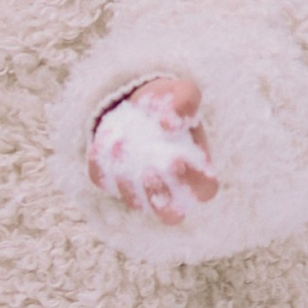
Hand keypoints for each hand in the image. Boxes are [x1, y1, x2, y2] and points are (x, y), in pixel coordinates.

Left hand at [88, 75, 217, 222]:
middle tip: (149, 170)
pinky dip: (103, 166)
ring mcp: (141, 189)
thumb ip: (184, 103)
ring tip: (122, 148)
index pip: (205, 191)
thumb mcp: (182, 93)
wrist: (137, 102)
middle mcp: (171, 188)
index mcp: (198, 171)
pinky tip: (104, 144)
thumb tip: (171, 124)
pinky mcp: (112, 181)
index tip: (177, 159)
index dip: (194, 182)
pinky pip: (105, 182)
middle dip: (160, 196)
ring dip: (127, 184)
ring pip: (136, 203)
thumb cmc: (169, 104)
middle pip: (171, 214)